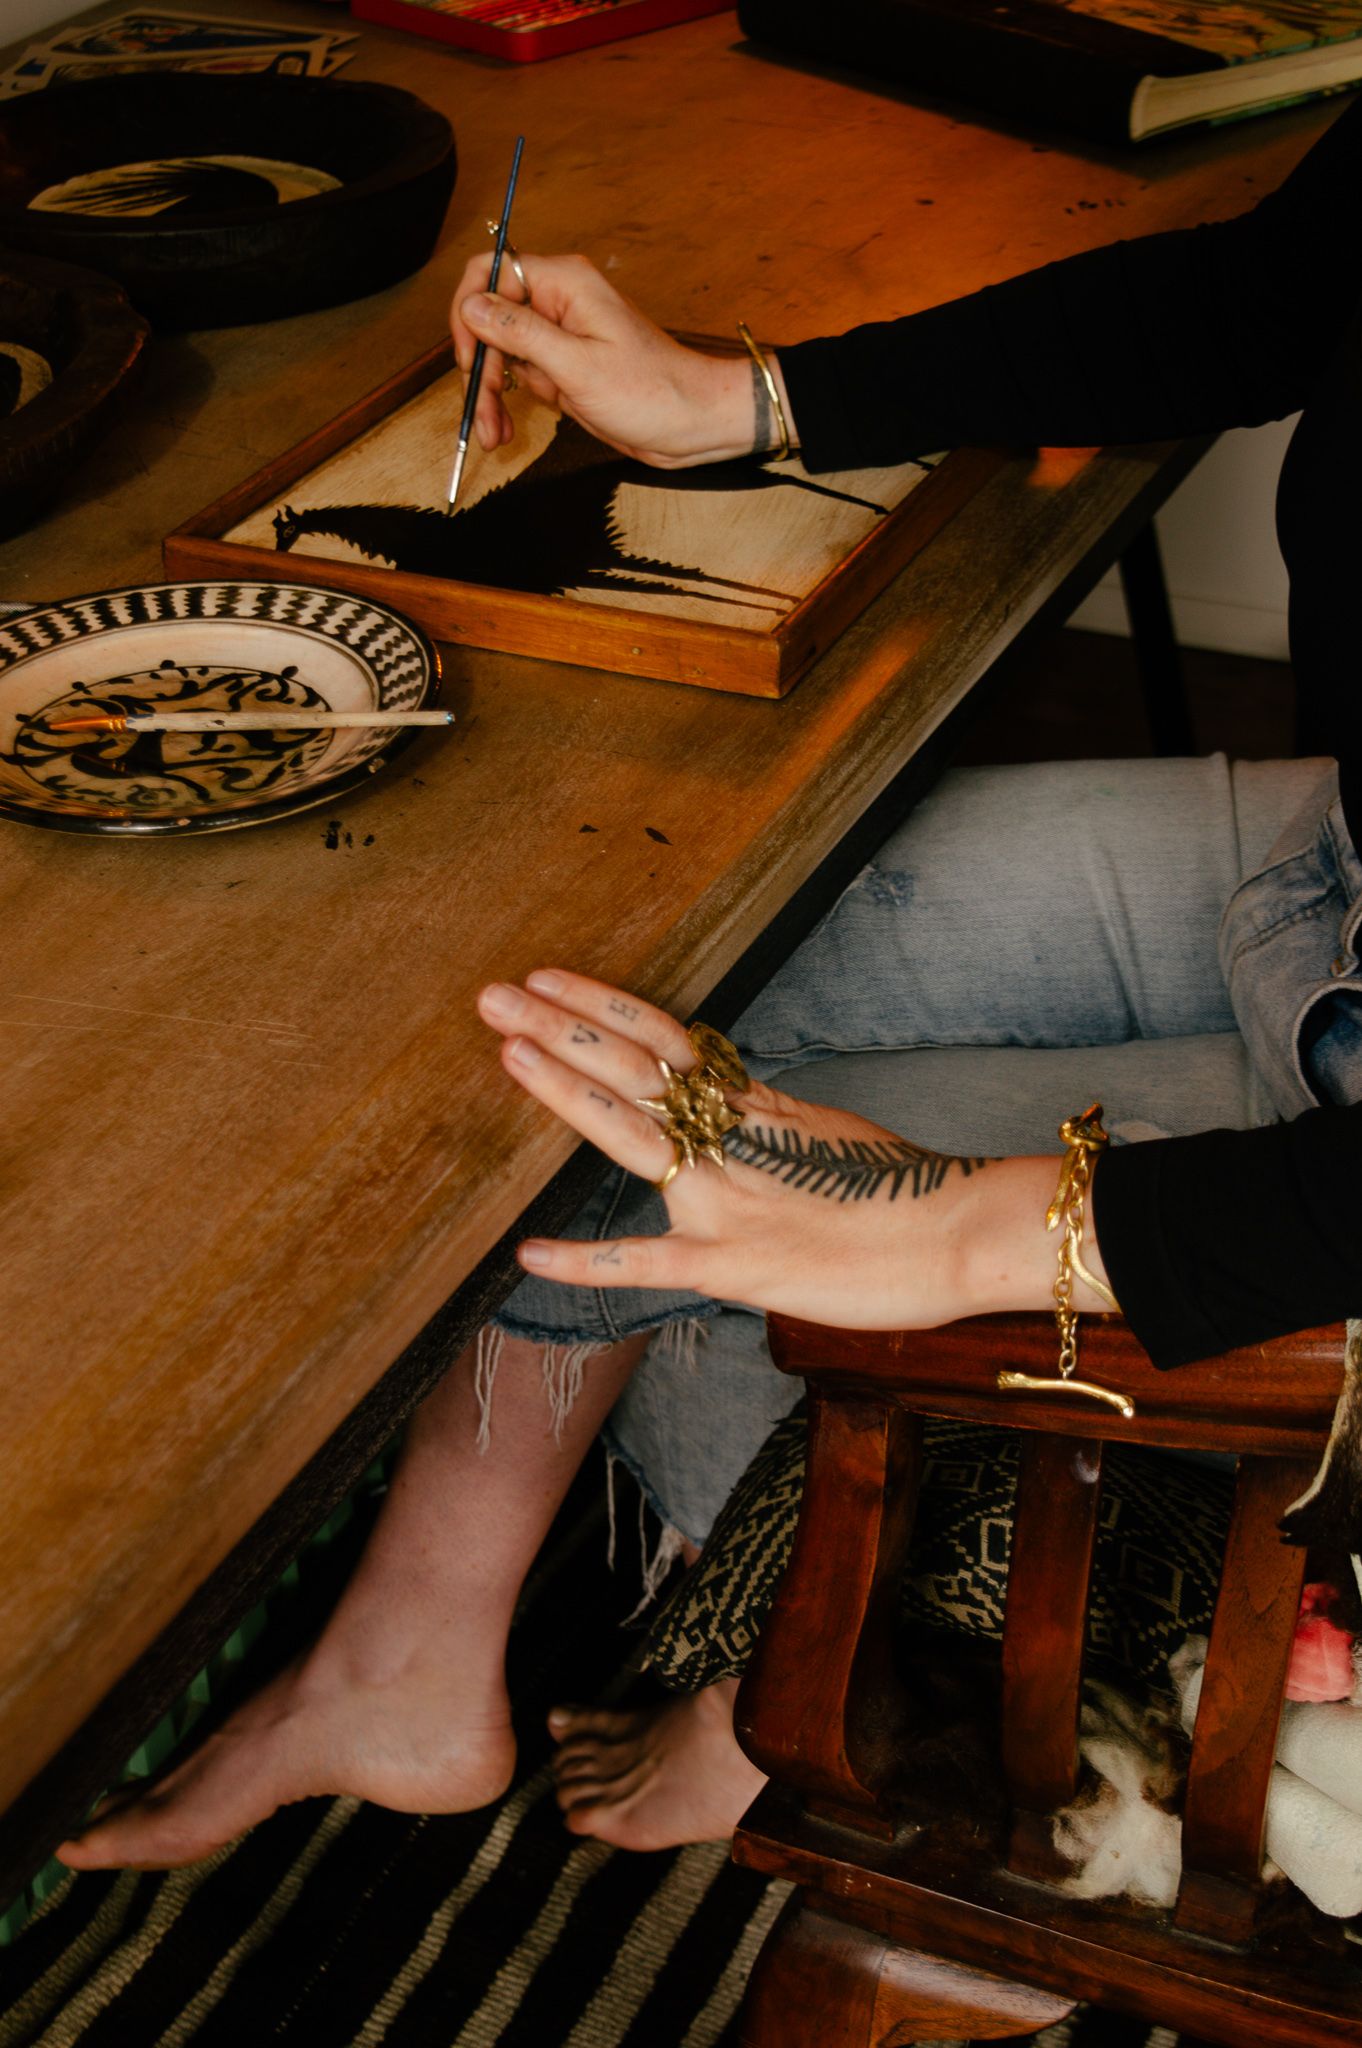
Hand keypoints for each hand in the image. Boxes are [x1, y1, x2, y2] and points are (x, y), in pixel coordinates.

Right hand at [448, 250, 789, 468]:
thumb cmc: (652, 392)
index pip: (492, 273)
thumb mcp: (578, 366)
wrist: (692, 424)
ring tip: (494, 434)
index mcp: (564, 284)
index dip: (469, 313)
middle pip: (490, 318)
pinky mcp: (564, 365)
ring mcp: (560, 335)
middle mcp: (558, 302)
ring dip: (490, 393)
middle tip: (481, 414)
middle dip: (479, 368)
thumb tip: (473, 306)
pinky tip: (508, 430)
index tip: (469, 359)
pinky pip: (521, 376)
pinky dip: (509, 403)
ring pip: (501, 353)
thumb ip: (521, 333)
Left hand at [477, 970, 1099, 1329]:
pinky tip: (526, 1256)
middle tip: (493, 994)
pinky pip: (647, 1263)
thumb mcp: (831, 1135)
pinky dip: (585, 1260)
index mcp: (757, 1107)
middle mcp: (734, 1140)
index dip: (603, 1006)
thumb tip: (736, 1110)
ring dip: (565, 1092)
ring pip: (634, 1135)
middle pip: (635, 1069)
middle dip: (560, 1028)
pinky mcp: (737, 1265)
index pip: (666, 1040)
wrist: (964, 1233)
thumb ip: (772, 1125)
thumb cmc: (910, 1193)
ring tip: (505, 1055)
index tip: (547, 978)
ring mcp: (730, 1199)